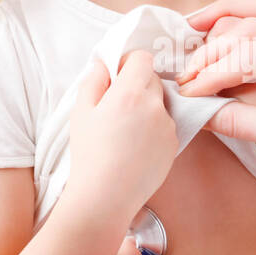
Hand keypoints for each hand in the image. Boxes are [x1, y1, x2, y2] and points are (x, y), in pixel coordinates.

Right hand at [69, 50, 178, 217]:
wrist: (106, 195)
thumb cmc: (89, 154)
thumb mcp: (81, 111)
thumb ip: (94, 80)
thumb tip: (105, 64)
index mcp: (130, 93)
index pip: (143, 58)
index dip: (129, 63)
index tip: (118, 75)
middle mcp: (154, 105)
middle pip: (153, 79)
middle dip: (137, 85)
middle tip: (117, 106)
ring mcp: (168, 125)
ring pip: (160, 103)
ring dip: (146, 108)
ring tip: (125, 132)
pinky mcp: (174, 143)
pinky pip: (165, 125)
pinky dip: (153, 129)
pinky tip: (135, 147)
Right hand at [177, 0, 255, 205]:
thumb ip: (235, 119)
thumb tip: (194, 108)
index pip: (250, 53)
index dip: (211, 73)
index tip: (185, 91)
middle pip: (253, 25)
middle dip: (213, 48)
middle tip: (182, 70)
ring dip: (226, 21)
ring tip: (190, 30)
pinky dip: (248, 24)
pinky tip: (222, 30)